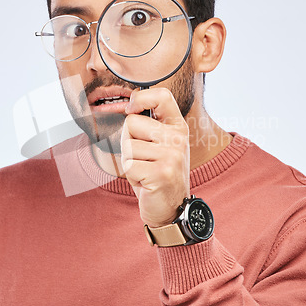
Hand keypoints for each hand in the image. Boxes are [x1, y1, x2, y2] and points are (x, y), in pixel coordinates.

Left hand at [121, 88, 189, 227]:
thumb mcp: (161, 145)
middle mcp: (178, 138)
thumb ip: (149, 125)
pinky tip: (146, 183)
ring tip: (146, 172)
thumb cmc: (159, 174)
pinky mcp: (161, 173)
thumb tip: (127, 107)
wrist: (172, 209)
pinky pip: (128, 166)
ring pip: (128, 146)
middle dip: (128, 142)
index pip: (161, 96)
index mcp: (178, 127)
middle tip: (143, 159)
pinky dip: (131, 177)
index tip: (131, 109)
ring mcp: (172, 155)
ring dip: (130, 162)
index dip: (140, 98)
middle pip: (132, 122)